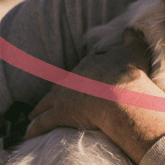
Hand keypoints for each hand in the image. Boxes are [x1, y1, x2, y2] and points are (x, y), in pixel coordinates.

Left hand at [26, 29, 164, 162]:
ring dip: (39, 110)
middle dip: (55, 93)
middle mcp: (73, 78)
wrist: (124, 96)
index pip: (81, 70)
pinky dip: (34, 128)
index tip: (78, 82)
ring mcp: (64, 97)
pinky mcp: (60, 114)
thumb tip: (131, 29)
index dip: (79, 78)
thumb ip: (132, 39)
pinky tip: (28, 135)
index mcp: (89, 64)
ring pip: (46, 103)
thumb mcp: (135, 50)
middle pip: (59, 86)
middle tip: (51, 100)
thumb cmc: (130, 74)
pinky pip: (42, 123)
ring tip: (33, 116)